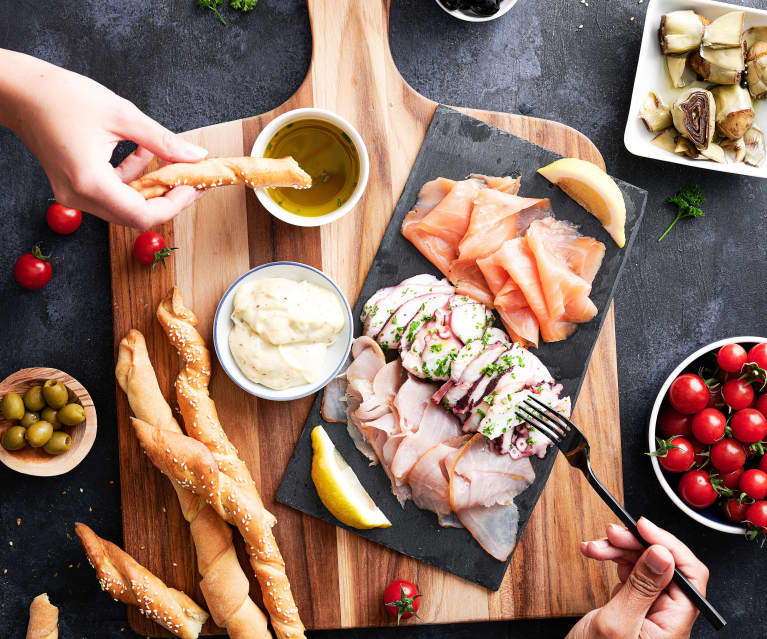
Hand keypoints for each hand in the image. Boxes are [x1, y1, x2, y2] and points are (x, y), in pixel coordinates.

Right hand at [0, 50, 207, 227]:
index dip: (173, 206)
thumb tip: (195, 156)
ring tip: (167, 160)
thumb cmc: (61, 97)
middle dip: (166, 199)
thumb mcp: (122, 115)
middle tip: (189, 180)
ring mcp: (74, 195)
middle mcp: (79, 197)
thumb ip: (163, 141)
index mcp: (90, 183)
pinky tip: (141, 153)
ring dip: (150, 187)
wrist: (19, 92)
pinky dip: (131, 179)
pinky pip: (111, 194)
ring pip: (125, 207)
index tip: (191, 188)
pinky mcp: (73, 188)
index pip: (142, 216)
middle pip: (134, 216)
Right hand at [566, 517, 708, 638]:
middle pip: (663, 566)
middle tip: (611, 534)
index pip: (689, 576)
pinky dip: (612, 560)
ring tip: (595, 547)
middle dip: (635, 544)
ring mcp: (648, 612)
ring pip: (643, 566)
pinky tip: (597, 555)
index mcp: (673, 625)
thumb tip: (663, 554)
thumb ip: (642, 587)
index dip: (669, 546)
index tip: (643, 527)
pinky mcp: (631, 607)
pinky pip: (629, 574)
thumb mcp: (616, 623)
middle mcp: (665, 618)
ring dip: (618, 550)